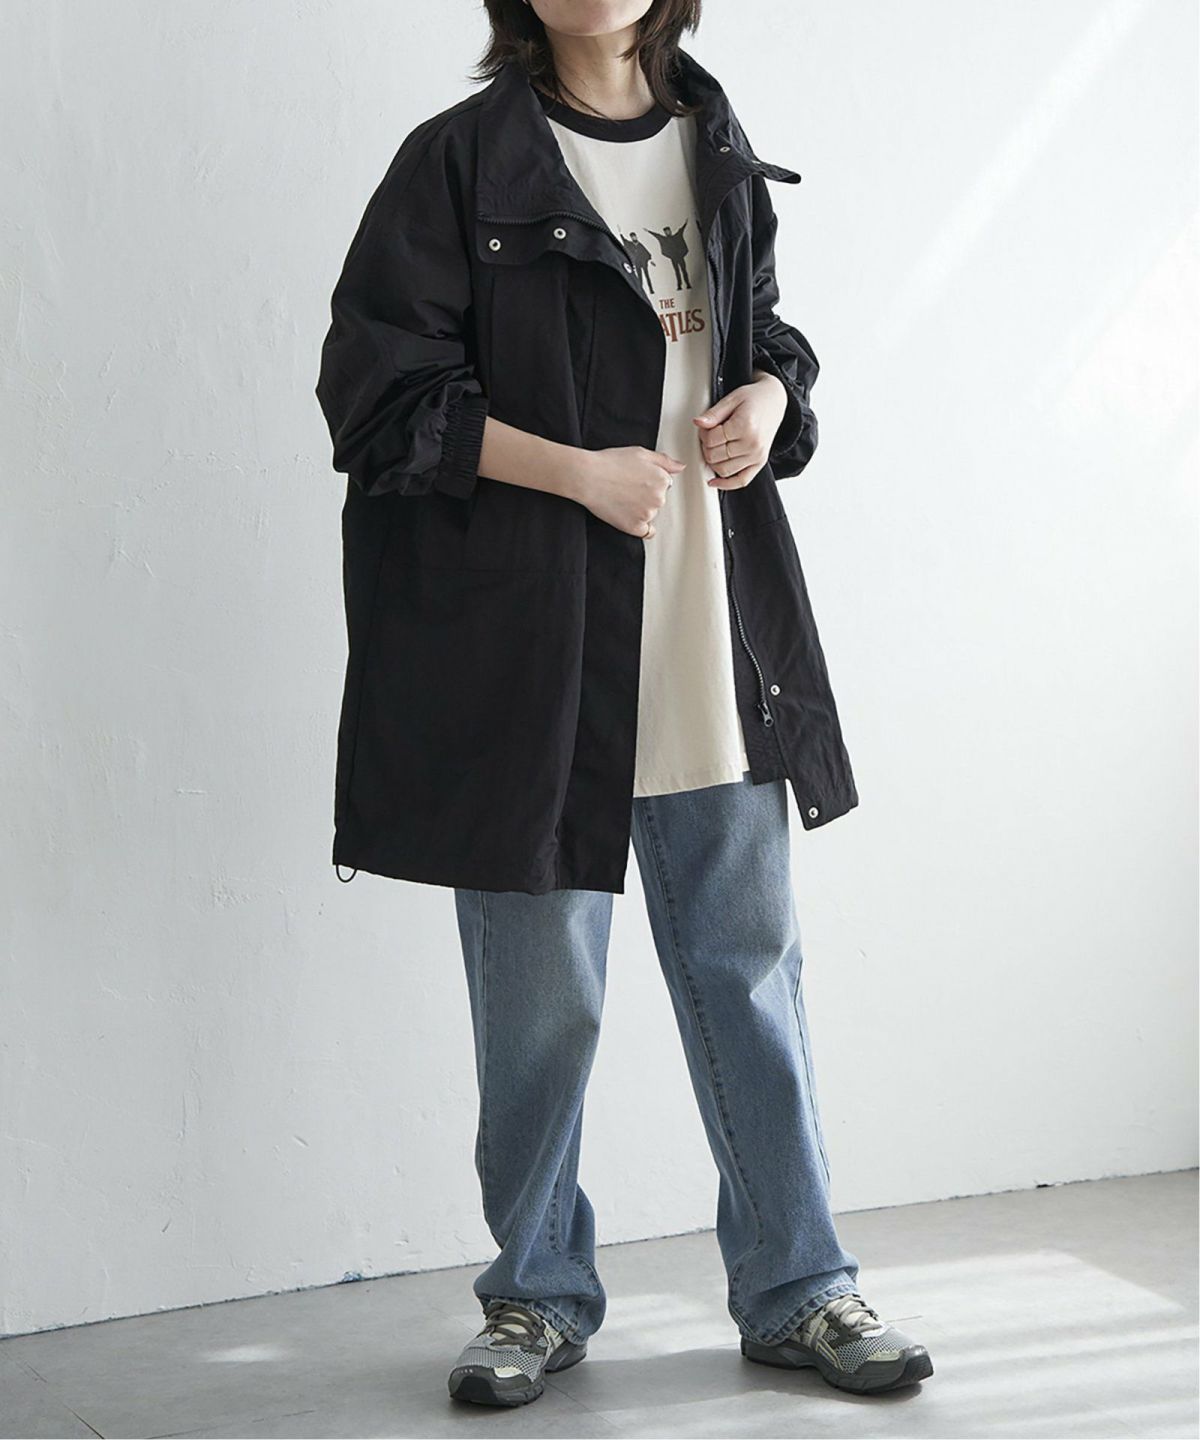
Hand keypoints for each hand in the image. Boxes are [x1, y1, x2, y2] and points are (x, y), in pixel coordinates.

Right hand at [570, 445, 686, 538]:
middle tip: (628, 488)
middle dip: (646, 495)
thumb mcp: (641, 453)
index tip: (637, 480)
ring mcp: (647, 514)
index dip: (650, 481)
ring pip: (651, 514)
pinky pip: (646, 532)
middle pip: (658, 500)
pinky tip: (629, 515)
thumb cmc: (610, 462)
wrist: (588, 476)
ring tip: (623, 498)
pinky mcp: (635, 527)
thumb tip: (680, 467)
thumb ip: (664, 461)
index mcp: (663, 480)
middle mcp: (658, 498)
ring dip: (642, 510)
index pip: (664, 484)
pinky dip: (640, 526)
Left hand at [692, 372, 786, 488]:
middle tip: (709, 436)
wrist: (774, 401)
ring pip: (723, 470)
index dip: (703, 434)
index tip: (705, 427)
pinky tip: (714, 482)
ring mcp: (757, 456)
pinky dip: (726, 484)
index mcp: (745, 426)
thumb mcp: (732, 399)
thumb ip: (714, 413)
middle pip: (715, 456)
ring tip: (714, 449)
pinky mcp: (760, 463)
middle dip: (706, 447)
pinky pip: (741, 481)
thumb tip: (698, 423)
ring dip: (712, 462)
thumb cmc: (754, 399)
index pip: (711, 439)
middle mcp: (752, 444)